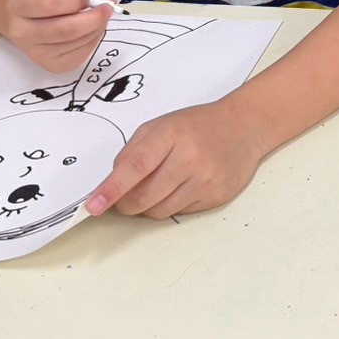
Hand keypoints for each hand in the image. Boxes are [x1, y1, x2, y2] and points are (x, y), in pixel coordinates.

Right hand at [2, 0, 114, 73]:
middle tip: (107, 7)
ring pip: (75, 42)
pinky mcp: (50, 66)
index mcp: (18, 5)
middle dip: (93, 18)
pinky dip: (93, 41)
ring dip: (96, 28)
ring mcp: (35, 53)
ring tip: (101, 16)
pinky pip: (80, 55)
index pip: (47, 5)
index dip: (73, 1)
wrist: (23, 19)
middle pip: (65, 29)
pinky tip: (93, 30)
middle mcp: (21, 32)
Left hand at [85, 96, 268, 219]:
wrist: (245, 127)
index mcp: (171, 135)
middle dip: (126, 203)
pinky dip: (172, 205)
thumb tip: (111, 185)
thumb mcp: (161, 125)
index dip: (112, 189)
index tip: (94, 206)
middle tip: (125, 196)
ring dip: (149, 206)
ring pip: (159, 211)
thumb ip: (133, 152)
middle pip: (144, 197)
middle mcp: (190, 158)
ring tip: (161, 185)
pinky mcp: (216, 197)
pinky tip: (183, 186)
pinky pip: (179, 213)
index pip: (135, 167)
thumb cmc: (198, 125)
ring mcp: (205, 179)